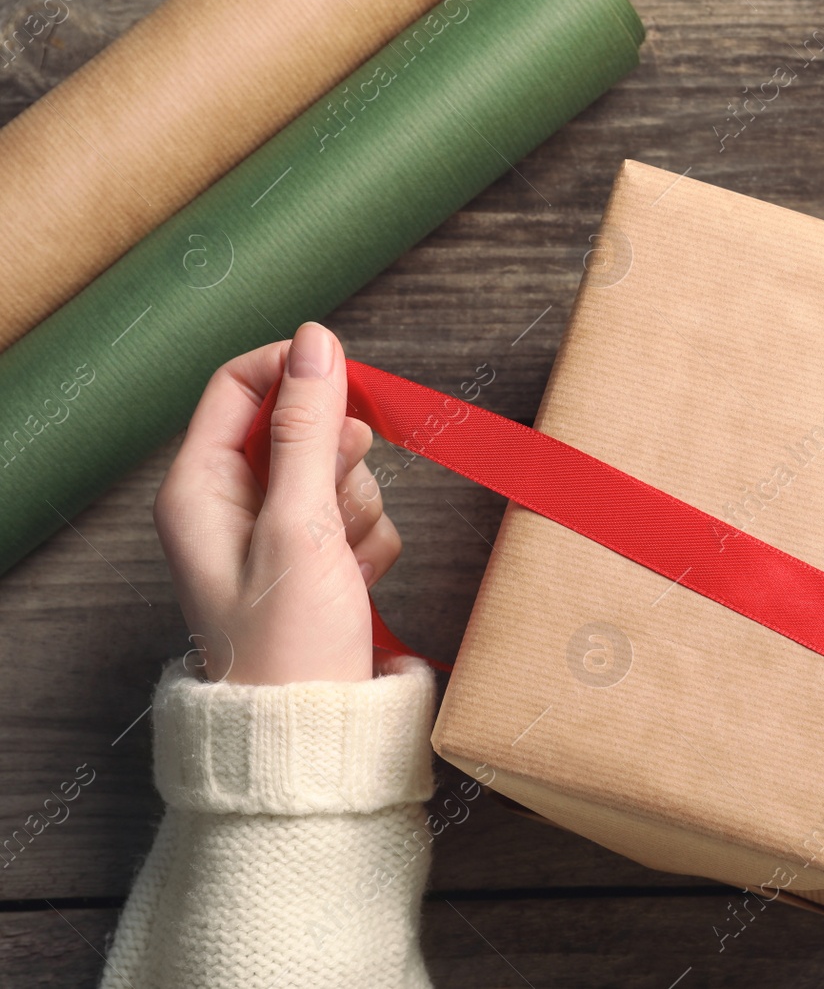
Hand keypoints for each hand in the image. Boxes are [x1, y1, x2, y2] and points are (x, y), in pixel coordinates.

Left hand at [153, 322, 400, 683]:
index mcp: (199, 488)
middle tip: (335, 504)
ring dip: (359, 507)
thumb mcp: (298, 526)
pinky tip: (359, 580)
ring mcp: (278, 537)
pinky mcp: (318, 564)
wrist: (315, 734)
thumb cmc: (288, 644)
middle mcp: (232, 506)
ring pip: (340, 472)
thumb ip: (309, 430)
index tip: (348, 385)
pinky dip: (371, 543)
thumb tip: (316, 342)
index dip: (296, 375)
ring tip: (343, 563)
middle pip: (300, 427)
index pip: (240, 386)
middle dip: (339, 457)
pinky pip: (360, 516)